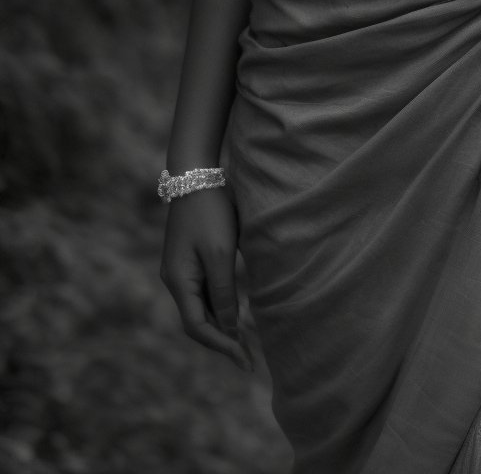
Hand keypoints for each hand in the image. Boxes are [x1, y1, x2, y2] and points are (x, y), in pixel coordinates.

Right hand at [160, 184, 253, 371]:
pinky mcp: (190, 260)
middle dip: (222, 340)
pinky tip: (236, 312)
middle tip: (250, 357)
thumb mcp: (221, 253)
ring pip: (200, 308)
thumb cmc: (210, 213)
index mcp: (179, 281)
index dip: (222, 346)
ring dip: (221, 325)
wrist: (196, 176)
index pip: (198, 327)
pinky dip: (219, 306)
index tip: (246, 361)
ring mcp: (181, 270)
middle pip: (197, 321)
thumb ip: (223, 292)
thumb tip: (228, 328)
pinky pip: (203, 292)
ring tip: (246, 341)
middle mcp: (175, 280)